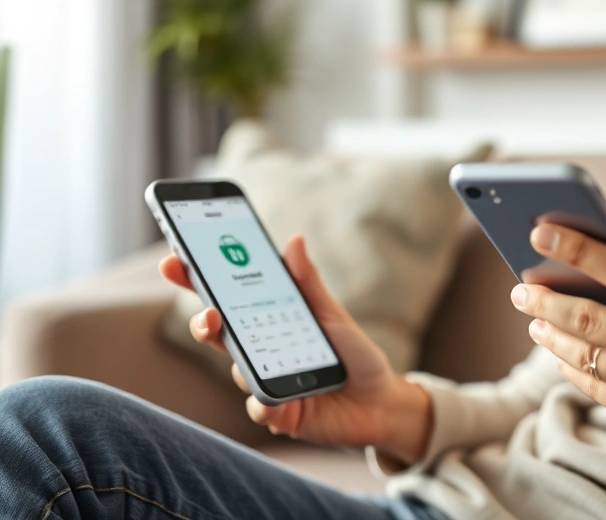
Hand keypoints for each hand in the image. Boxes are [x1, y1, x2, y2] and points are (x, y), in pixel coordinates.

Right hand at [159, 235, 430, 462]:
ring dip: (240, 364)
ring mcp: (266, 385)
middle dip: (204, 323)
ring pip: (239, 372)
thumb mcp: (332, 315)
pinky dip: (264, 405)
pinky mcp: (281, 415)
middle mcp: (259, 354)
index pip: (223, 300)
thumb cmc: (354, 354)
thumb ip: (308, 284)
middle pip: (219, 336)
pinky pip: (262, 410)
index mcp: (266, 323)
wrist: (383, 402)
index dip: (194, 281)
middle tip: (208, 314)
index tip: (173, 260)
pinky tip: (270, 401)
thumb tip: (293, 239)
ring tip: (250, 357)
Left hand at [511, 215, 605, 479]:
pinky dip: (569, 368)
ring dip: (551, 334)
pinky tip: (556, 352)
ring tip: (534, 318)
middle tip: (521, 288)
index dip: (580, 251)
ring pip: (586, 356)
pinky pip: (595, 389)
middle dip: (547, 299)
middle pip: (593, 318)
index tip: (543, 235)